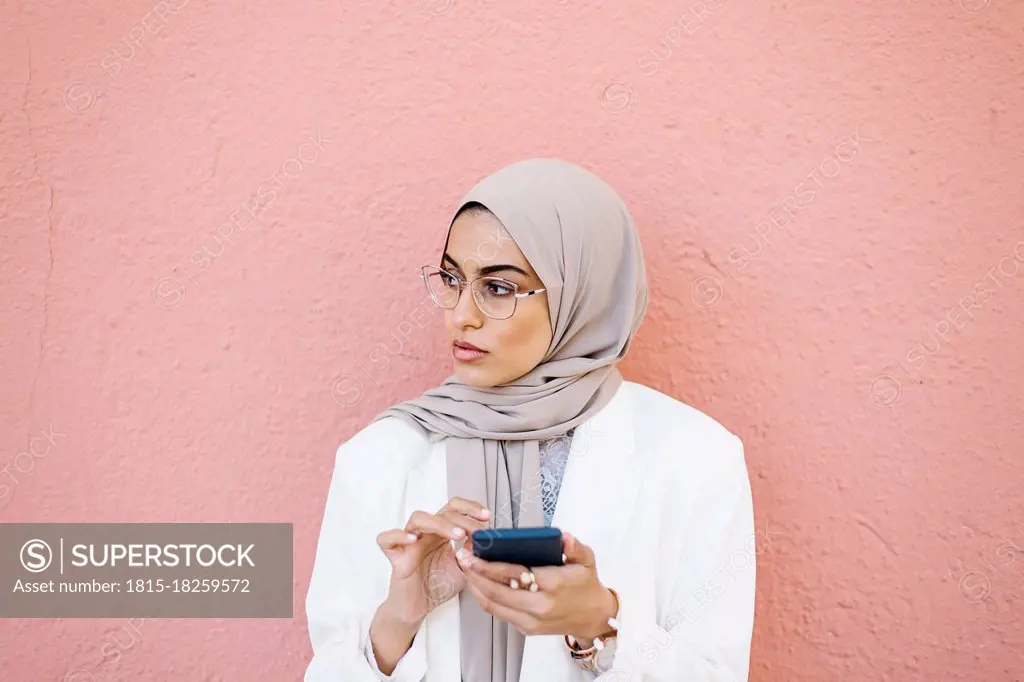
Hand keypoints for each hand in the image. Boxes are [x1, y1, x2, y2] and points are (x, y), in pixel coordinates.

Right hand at [375, 497, 490, 624]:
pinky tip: (413, 539)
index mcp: (441, 533)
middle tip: (478, 531)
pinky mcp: (395, 556)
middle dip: (463, 518)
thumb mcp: (464, 568)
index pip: (454, 508)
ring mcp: (409, 543)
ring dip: (440, 523)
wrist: (417, 608)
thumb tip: (486, 539)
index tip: (487, 516)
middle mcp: (426, 534)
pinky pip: (387, 539)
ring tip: (458, 535)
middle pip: (441, 512)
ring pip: (418, 518)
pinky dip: (398, 535)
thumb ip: (473, 553)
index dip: (470, 508)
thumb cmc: (437, 585)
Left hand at [457, 531, 616, 641]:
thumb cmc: (586, 584)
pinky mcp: (526, 629)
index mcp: (553, 585)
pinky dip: (485, 597)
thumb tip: (563, 537)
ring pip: (493, 605)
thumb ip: (574, 547)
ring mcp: (531, 620)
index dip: (490, 565)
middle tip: (462, 557)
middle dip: (475, 574)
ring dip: (475, 586)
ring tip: (465, 568)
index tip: (474, 553)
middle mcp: (539, 606)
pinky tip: (478, 583)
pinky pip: (499, 612)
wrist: (592, 617)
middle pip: (497, 591)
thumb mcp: (587, 560)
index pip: (515, 574)